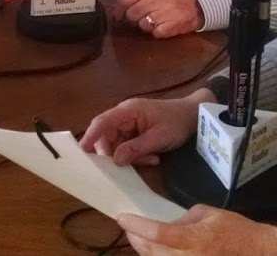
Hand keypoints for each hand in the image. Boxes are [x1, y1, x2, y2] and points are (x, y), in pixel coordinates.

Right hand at [78, 90, 208, 166]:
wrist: (195, 116)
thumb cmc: (177, 122)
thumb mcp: (159, 137)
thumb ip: (136, 148)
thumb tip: (115, 160)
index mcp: (128, 111)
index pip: (102, 122)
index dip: (90, 136)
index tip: (81, 152)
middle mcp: (125, 116)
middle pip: (107, 137)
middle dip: (116, 154)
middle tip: (128, 166)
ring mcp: (130, 124)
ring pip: (118, 145)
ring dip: (131, 156)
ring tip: (151, 159)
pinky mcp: (136, 132)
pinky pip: (128, 147)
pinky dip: (138, 155)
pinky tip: (154, 157)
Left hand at [114, 0, 202, 37]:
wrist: (199, 0)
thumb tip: (119, 8)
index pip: (125, 0)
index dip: (118, 11)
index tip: (118, 16)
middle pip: (132, 14)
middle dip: (133, 19)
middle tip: (140, 18)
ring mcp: (164, 12)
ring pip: (142, 25)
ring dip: (145, 26)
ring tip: (154, 21)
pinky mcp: (172, 25)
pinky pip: (155, 33)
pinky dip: (157, 32)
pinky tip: (163, 26)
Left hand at [117, 204, 276, 255]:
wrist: (258, 252)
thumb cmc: (235, 230)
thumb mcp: (208, 214)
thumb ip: (183, 218)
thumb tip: (166, 223)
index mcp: (196, 238)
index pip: (158, 233)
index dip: (137, 226)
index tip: (122, 216)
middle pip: (151, 251)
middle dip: (135, 238)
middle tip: (127, 225)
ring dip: (143, 250)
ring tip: (136, 237)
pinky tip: (153, 250)